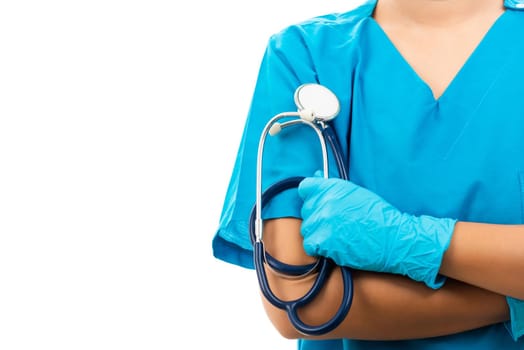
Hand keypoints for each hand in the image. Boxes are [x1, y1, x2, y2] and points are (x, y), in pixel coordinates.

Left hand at [297, 176, 456, 288]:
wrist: (393, 238)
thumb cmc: (378, 215)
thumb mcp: (356, 193)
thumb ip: (333, 187)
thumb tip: (316, 176)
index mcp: (332, 187)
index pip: (305, 187)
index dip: (311, 196)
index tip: (318, 202)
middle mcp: (325, 203)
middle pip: (306, 210)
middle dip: (317, 216)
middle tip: (335, 223)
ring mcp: (323, 223)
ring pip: (307, 228)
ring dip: (318, 233)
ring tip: (337, 235)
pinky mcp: (324, 242)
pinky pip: (310, 245)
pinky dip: (319, 248)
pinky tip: (333, 246)